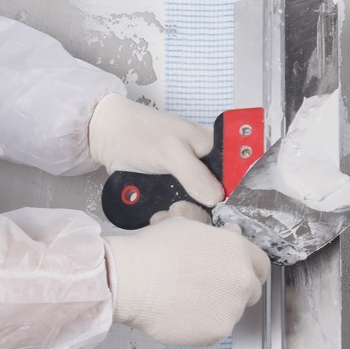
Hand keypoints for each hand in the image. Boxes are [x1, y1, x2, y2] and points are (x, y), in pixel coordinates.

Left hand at [88, 94, 224, 205]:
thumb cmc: (141, 133)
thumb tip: (217, 199)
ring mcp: (191, 182)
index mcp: (217, 148)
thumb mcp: (170, 151)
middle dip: (206, 210)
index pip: (241, 175)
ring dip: (187, 214)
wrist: (108, 138)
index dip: (236, 193)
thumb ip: (195, 174)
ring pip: (202, 208)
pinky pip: (183, 210)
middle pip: (222, 198)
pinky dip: (173, 215)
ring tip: (169, 211)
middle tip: (183, 209)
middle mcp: (209, 167)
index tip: (219, 207)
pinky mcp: (174, 193)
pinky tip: (162, 214)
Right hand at [104, 215, 270, 346]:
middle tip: (208, 288)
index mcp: (238, 251)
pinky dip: (202, 325)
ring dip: (217, 308)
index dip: (247, 268)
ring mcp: (231, 309)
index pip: (261, 264)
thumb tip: (227, 237)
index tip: (235, 272)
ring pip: (232, 312)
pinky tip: (181, 313)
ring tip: (186, 300)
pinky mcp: (217, 332)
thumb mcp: (188, 227)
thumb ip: (216, 237)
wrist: (131, 281)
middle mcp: (242, 280)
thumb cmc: (153, 252)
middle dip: (234, 290)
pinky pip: (215, 330)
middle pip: (251, 291)